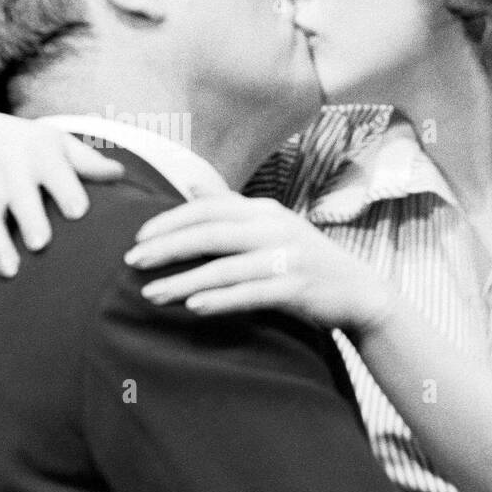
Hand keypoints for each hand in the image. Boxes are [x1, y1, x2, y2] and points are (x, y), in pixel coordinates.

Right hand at [0, 112, 123, 277]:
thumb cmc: (36, 147)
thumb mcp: (61, 145)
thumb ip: (89, 162)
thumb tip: (119, 173)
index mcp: (38, 150)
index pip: (53, 170)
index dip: (65, 190)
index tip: (78, 212)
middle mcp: (7, 165)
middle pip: (17, 194)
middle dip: (28, 217)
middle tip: (41, 244)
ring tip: (11, 272)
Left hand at [126, 195, 393, 332]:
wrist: (359, 291)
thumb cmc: (307, 260)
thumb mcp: (273, 225)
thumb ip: (231, 206)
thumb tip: (189, 184)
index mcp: (265, 211)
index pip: (209, 208)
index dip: (170, 220)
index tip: (138, 236)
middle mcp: (276, 228)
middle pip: (210, 233)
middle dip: (167, 247)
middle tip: (131, 261)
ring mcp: (288, 258)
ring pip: (225, 267)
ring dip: (184, 280)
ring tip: (151, 293)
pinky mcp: (297, 288)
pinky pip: (250, 293)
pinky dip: (220, 299)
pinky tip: (194, 307)